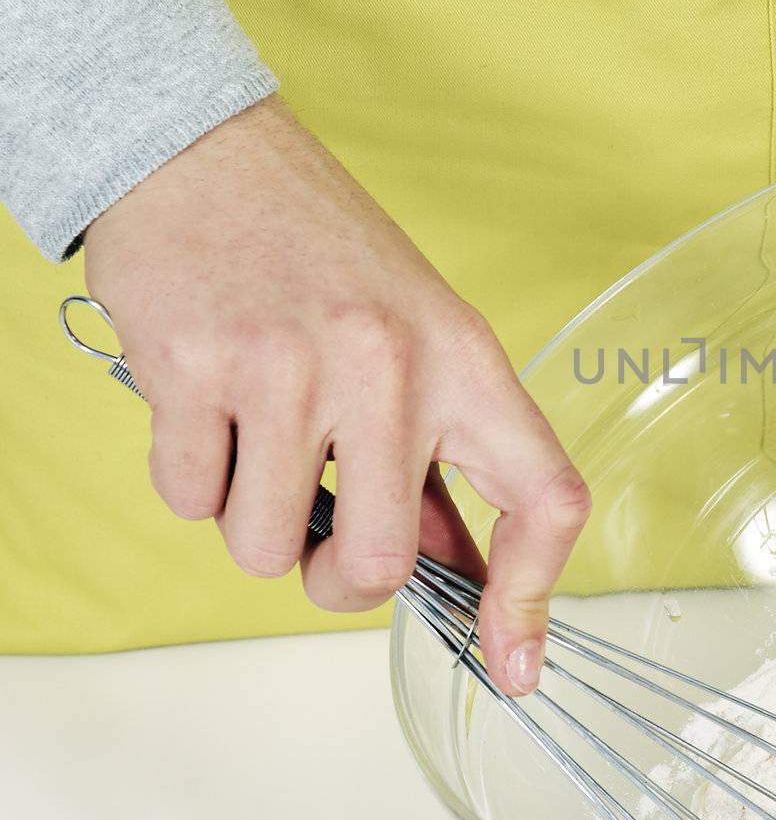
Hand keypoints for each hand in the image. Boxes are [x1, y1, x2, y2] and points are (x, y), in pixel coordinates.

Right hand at [82, 95, 588, 694]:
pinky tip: (208, 405)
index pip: (544, 493)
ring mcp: (290, 365)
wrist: (207, 153)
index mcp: (466, 360)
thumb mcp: (419, 341)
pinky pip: (188, 502)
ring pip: (264, 550)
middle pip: (380, 564)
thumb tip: (461, 578)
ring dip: (253, 522)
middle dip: (339, 582)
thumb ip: (441, 459)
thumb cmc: (324, 256)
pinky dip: (192, 479)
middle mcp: (390, 364)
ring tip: (258, 436)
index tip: (514, 666)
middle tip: (319, 538)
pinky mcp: (195, 367)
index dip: (534, 597)